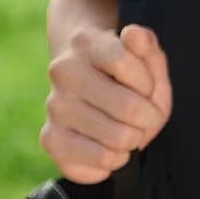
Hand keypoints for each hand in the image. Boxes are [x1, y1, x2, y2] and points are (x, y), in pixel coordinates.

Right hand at [41, 23, 172, 184]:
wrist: (89, 82)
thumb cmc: (128, 73)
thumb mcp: (146, 57)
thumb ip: (148, 48)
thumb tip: (133, 35)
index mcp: (86, 43)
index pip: (126, 64)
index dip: (149, 82)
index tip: (147, 86)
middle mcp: (63, 72)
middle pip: (128, 109)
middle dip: (149, 118)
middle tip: (144, 116)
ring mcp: (54, 107)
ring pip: (116, 141)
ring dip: (133, 141)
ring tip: (128, 130)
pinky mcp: (50, 139)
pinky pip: (96, 164)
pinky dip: (113, 161)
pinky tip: (112, 148)